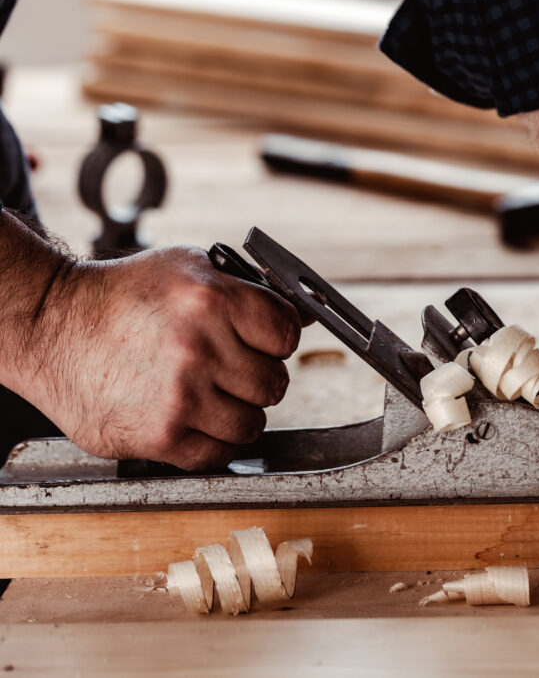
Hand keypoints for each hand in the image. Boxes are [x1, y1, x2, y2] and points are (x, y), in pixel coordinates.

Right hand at [27, 246, 300, 469]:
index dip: (276, 339)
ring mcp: (181, 397)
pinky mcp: (161, 436)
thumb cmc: (122, 296)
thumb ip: (249, 289)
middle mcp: (200, 350)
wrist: (51, 327)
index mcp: (213, 301)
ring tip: (208, 394)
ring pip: (252, 423)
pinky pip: (218, 454)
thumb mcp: (189, 267)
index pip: (287, 334)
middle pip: (274, 383)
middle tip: (228, 369)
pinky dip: (212, 441)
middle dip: (257, 377)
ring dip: (237, 413)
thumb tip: (303, 316)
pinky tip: (192, 418)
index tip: (262, 342)